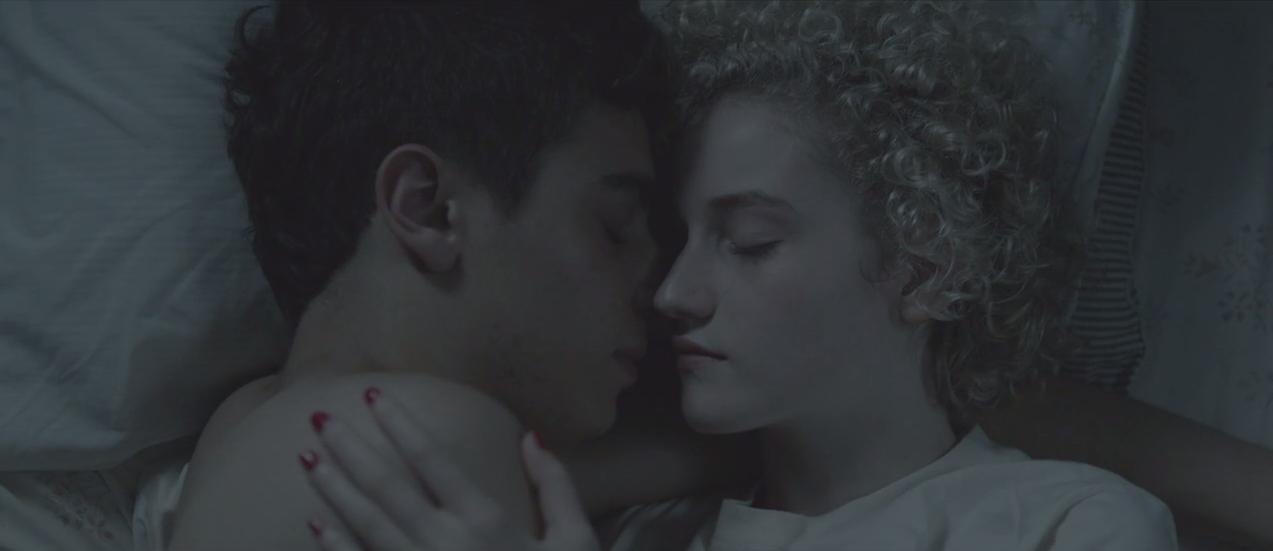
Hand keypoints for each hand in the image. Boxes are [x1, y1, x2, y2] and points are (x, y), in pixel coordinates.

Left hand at [298, 388, 600, 550]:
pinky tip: (314, 523)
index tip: (372, 396)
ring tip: (306, 456)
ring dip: (334, 489)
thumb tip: (530, 436)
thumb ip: (555, 486)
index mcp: (486, 520)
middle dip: (351, 448)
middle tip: (319, 415)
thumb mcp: (576, 541)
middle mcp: (444, 543)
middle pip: (388, 485)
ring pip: (367, 523)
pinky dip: (335, 546)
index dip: (399, 425)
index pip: (432, 459)